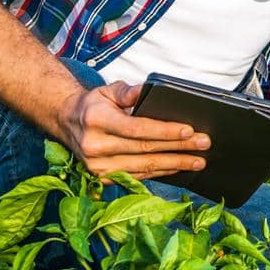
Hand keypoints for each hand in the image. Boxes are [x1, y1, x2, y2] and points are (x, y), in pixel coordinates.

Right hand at [55, 81, 210, 181]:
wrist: (66, 124)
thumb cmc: (92, 106)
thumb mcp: (107, 90)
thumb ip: (127, 91)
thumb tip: (147, 91)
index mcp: (97, 120)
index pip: (137, 128)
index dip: (164, 131)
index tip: (189, 130)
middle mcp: (95, 146)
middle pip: (145, 150)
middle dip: (178, 147)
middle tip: (203, 144)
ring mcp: (98, 167)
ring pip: (143, 167)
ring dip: (174, 164)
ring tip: (198, 160)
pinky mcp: (102, 178)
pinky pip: (137, 176)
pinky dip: (160, 173)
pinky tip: (178, 167)